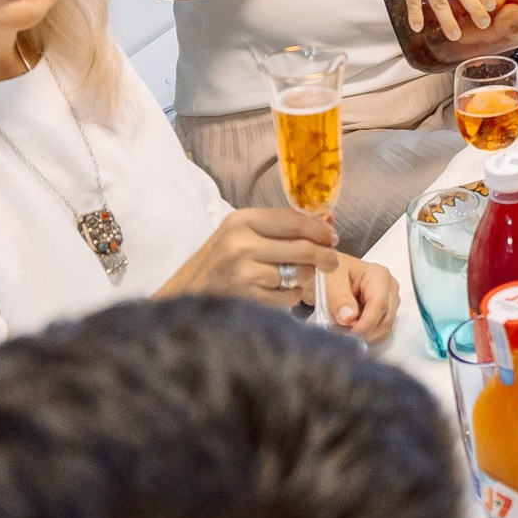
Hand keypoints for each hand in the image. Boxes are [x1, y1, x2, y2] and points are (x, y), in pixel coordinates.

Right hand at [172, 207, 338, 306]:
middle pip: (303, 248)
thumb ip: (276, 227)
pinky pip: (288, 296)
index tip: (332, 236)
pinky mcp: (249, 297)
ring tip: (297, 276)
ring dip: (306, 277)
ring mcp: (245, 272)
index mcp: (241, 221)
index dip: (319, 229)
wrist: (185, 294)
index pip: (294, 221)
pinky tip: (281, 292)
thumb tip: (324, 224)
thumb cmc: (218, 262)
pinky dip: (291, 296)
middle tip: (332, 260)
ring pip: (299, 273)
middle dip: (325, 255)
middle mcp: (242, 244)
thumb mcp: (239, 233)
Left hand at [320, 254, 399, 340]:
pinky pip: (381, 330)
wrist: (327, 274)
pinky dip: (367, 335)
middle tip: (342, 334)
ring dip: (366, 334)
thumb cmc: (329, 273)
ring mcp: (389, 301)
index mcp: (378, 275)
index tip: (350, 335)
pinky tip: (352, 330)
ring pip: (385, 327)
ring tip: (344, 331)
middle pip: (386, 318)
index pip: (379, 304)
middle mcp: (389, 287)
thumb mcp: (328, 280)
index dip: (366, 323)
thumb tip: (349, 317)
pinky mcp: (385, 312)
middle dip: (365, 331)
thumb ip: (338, 297)